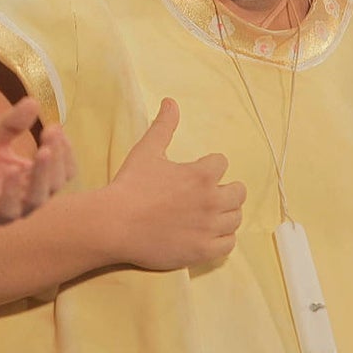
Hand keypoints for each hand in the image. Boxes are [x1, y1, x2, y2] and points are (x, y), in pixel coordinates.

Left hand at [0, 96, 75, 227]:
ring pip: (36, 200)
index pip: (61, 170)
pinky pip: (7, 211)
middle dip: (57, 159)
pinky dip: (12, 191)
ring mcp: (7, 209)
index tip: (56, 127)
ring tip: (42, 152)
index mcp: (30, 178)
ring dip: (43, 176)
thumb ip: (12, 124)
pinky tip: (12, 172)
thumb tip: (34, 101)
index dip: (64, 151)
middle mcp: (24, 196)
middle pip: (54, 184)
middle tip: (51, 136)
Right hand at [103, 98, 245, 269]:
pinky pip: (229, 244)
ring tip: (209, 215)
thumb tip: (171, 101)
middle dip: (225, 190)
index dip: (209, 167)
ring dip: (226, 214)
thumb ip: (164, 126)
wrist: (114, 223)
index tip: (194, 174)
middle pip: (238, 192)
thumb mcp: (147, 150)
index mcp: (203, 174)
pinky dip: (223, 239)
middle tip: (207, 196)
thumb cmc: (130, 185)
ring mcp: (209, 227)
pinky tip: (209, 234)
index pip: (222, 164)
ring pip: (236, 218)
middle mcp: (212, 200)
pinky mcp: (202, 251)